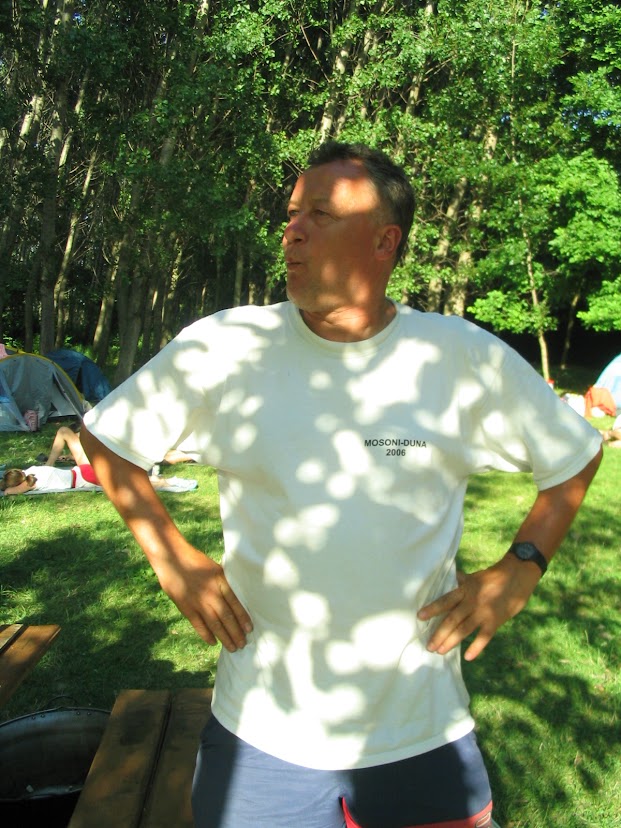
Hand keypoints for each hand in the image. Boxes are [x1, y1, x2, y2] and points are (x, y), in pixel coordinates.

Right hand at [155, 545, 252, 652]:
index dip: (243, 618)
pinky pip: (199, 625)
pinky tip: (213, 642)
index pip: (236, 604)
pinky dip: (206, 635)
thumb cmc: (196, 561)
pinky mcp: (187, 608)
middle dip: (236, 633)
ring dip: (225, 637)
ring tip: (233, 647)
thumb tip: (238, 596)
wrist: (172, 559)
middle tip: (243, 644)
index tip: (250, 629)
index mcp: (221, 582)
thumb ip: (225, 583)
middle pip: (227, 617)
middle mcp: (211, 594)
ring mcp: (198, 602)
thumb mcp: (215, 568)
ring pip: (215, 624)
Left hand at [417, 556, 540, 660]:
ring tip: (440, 651)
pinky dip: (476, 647)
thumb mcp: (474, 577)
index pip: (445, 601)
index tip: (420, 617)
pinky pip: (484, 637)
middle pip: (452, 619)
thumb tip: (449, 578)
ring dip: (451, 641)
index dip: (432, 609)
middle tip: (429, 646)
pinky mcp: (495, 621)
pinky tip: (468, 657)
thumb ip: (461, 581)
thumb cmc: (494, 577)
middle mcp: (472, 601)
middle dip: (439, 633)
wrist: (518, 576)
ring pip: (464, 629)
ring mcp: (484, 612)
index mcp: (465, 590)